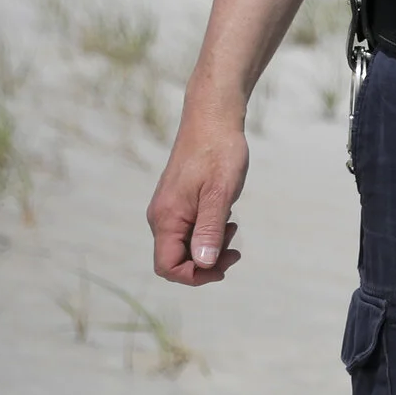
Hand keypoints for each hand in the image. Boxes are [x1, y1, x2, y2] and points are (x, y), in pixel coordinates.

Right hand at [147, 101, 249, 285]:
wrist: (213, 119)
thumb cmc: (219, 152)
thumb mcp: (220, 194)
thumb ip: (210, 230)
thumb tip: (203, 264)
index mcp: (165, 218)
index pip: (167, 267)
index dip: (194, 275)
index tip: (223, 265)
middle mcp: (160, 217)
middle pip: (175, 259)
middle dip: (206, 262)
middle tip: (235, 249)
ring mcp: (168, 208)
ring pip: (184, 245)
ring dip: (209, 247)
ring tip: (233, 227)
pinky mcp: (178, 201)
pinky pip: (188, 229)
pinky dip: (208, 232)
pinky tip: (226, 218)